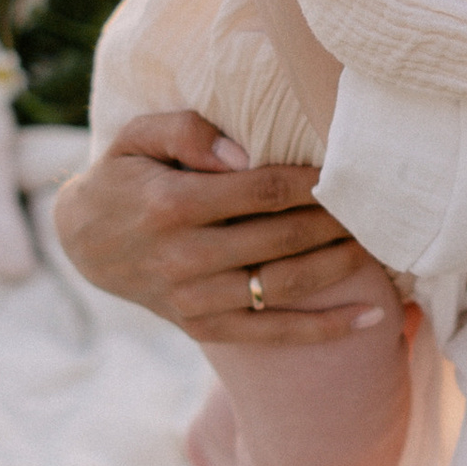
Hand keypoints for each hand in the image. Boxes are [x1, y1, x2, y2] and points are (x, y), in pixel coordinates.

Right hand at [51, 110, 393, 344]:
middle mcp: (184, 257)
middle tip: (379, 204)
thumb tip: (244, 154)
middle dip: (338, 220)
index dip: (314, 180)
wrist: (85, 242)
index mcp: (171, 205)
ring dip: (341, 265)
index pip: (263, 190)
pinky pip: (273, 333)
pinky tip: (373, 317)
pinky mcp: (204, 327)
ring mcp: (195, 299)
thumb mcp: (138, 135)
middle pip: (283, 238)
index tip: (350, 169)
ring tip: (381, 244)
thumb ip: (189, 131)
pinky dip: (326, 329)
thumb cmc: (125, 175)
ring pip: (285, 285)